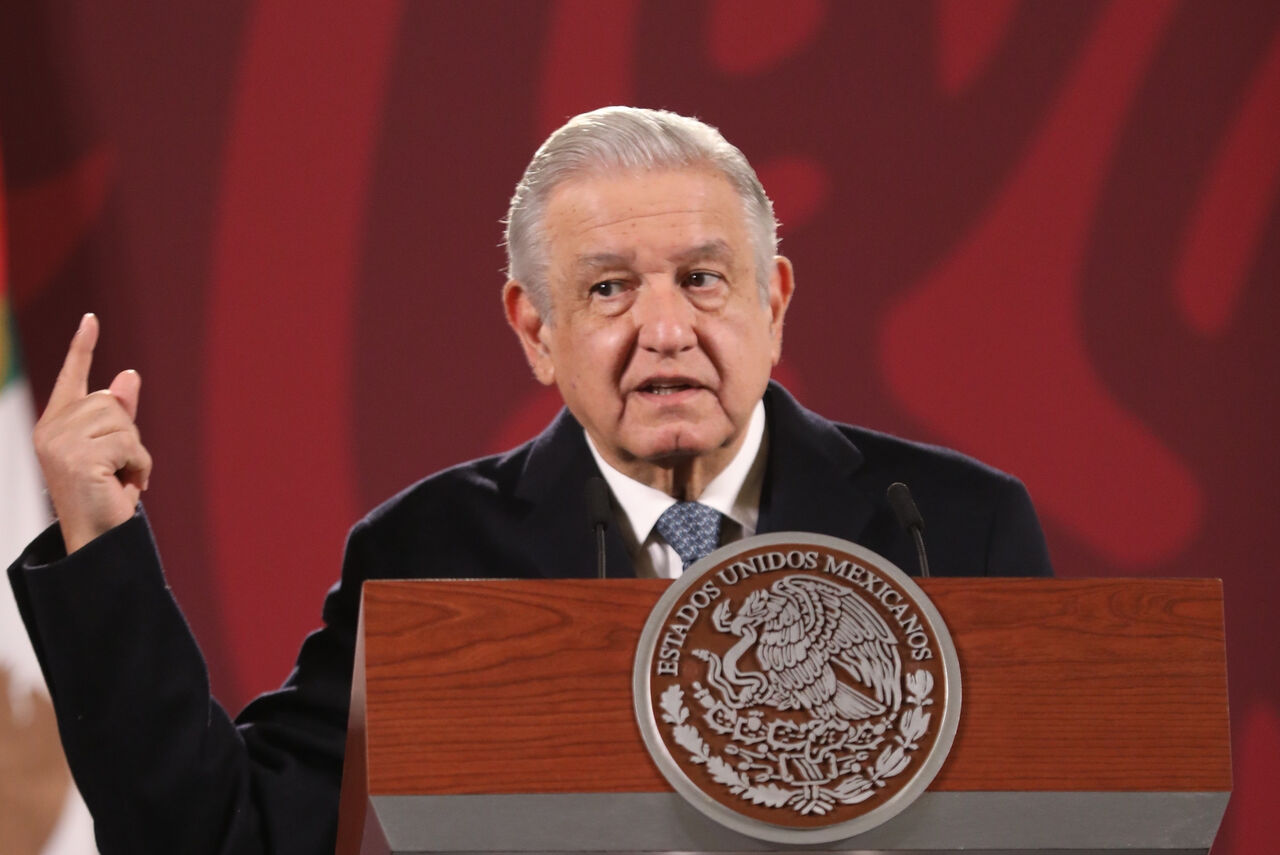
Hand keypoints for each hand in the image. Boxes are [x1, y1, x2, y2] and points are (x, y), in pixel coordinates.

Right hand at [32, 314, 152, 553]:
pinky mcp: (77, 457)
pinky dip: (141, 465)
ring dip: (136, 452)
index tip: (91, 319)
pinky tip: (127, 485)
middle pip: (112, 402)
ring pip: (123, 422)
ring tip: (121, 478)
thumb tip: (128, 374)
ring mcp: (59, 442)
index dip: (83, 347)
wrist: (97, 536)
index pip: (72, 376)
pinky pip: (130, 444)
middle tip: (118, 469)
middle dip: (129, 435)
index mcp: (56, 423)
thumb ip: (119, 413)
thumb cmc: (105, 494)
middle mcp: (51, 429)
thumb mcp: (115, 448)